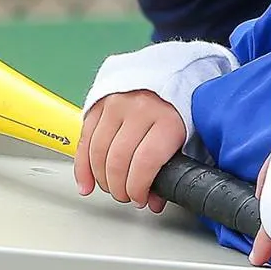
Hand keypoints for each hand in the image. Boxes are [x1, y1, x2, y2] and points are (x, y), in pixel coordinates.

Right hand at [73, 90, 183, 209]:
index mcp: (166, 118)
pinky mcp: (99, 102)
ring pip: (98, 152)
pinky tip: (86, 183)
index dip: (138, 188)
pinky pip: (84, 140)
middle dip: (119, 188)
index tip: (140, 198)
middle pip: (117, 160)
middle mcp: (139, 108)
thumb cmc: (181, 106)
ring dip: (101, 179)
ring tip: (112, 188)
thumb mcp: (188, 136)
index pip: (144, 163)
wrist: (171, 70)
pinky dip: (82, 166)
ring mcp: (116, 103)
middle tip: (126, 196)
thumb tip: (154, 200)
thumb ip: (172, 168)